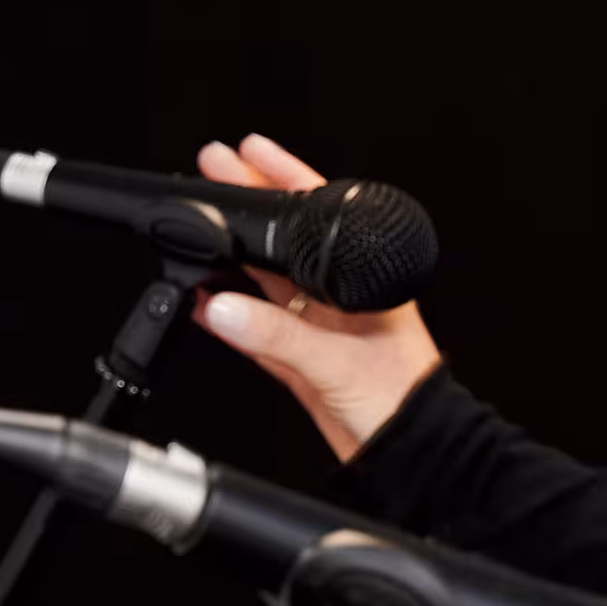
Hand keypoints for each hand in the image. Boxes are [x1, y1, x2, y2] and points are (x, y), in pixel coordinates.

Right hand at [189, 133, 444, 461]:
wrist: (410, 455)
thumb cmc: (404, 401)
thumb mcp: (337, 362)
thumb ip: (276, 336)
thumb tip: (221, 308)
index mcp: (361, 278)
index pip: (317, 215)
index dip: (282, 178)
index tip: (247, 151)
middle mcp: (338, 294)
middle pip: (283, 240)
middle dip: (246, 207)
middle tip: (210, 170)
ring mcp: (319, 324)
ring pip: (265, 279)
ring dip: (231, 258)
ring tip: (196, 230)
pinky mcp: (301, 357)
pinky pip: (255, 327)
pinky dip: (228, 315)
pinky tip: (203, 302)